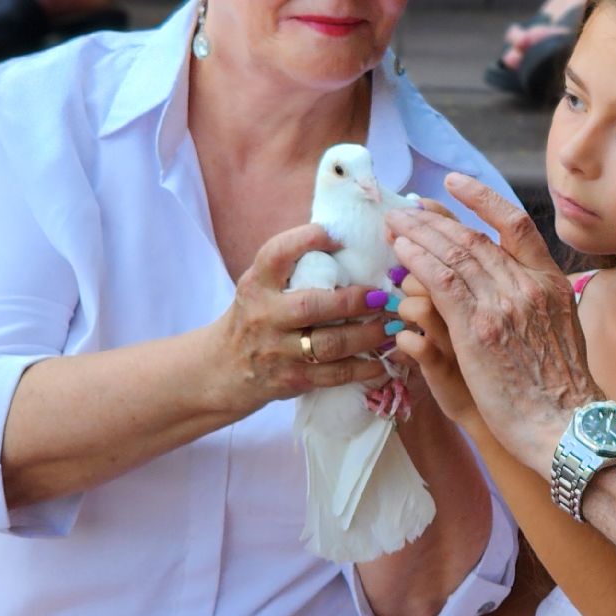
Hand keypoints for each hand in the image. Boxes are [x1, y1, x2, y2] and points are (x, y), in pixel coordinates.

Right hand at [210, 223, 399, 415]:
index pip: (276, 254)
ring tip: (393, 326)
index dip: (306, 240)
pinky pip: (334, 374)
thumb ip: (294, 268)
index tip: (338, 236)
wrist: (222, 369)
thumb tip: (351, 243)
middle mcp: (264, 315)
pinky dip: (364, 367)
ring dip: (368, 335)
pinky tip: (384, 359)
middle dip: (352, 300)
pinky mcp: (291, 379)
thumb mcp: (262, 287)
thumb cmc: (255, 317)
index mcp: (257, 283)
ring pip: (329, 343)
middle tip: (383, 295)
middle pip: (311, 306)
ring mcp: (277, 351)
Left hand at [386, 174, 601, 473]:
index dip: (482, 198)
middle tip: (405, 208)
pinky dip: (418, 260)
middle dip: (435, 218)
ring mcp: (504, 304)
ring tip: (393, 223)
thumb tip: (518, 286)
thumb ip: (538, 303)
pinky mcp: (478, 328)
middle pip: (474, 237)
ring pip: (453, 254)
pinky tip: (400, 251)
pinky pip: (441, 281)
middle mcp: (528, 285)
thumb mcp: (563, 331)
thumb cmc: (562, 391)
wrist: (566, 425)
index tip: (454, 184)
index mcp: (551, 282)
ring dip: (418, 234)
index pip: (515, 224)